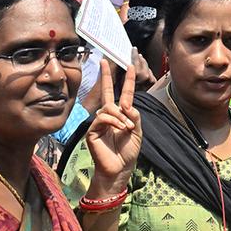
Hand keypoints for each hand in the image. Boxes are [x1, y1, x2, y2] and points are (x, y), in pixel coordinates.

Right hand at [85, 59, 142, 191]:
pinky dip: (114, 121)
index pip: (125, 95)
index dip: (128, 81)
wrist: (120, 169)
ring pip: (109, 108)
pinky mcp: (92, 130)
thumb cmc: (128, 152)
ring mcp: (100, 123)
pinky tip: (120, 129)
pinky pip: (103, 118)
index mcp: (122, 115)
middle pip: (107, 92)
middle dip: (106, 76)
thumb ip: (134, 115)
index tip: (130, 66)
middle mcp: (109, 116)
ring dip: (121, 116)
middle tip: (104, 61)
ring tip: (127, 128)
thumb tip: (126, 104)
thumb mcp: (137, 131)